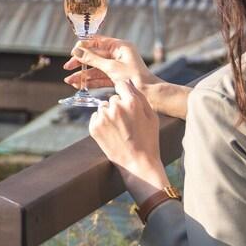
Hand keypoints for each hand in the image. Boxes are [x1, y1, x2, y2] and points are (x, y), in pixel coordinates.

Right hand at [67, 37, 188, 118]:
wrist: (151, 95)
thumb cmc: (135, 78)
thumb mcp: (111, 67)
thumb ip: (92, 59)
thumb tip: (76, 51)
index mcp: (120, 46)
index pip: (98, 41)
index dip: (84, 46)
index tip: (73, 53)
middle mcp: (118, 55)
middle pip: (95, 56)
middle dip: (80, 63)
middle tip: (67, 68)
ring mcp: (117, 67)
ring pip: (96, 69)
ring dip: (83, 75)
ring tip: (70, 81)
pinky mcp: (117, 78)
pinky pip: (100, 78)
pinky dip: (90, 82)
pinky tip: (79, 85)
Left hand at [87, 79, 166, 197]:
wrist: (138, 163)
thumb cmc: (148, 139)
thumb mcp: (152, 116)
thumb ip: (140, 96)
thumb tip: (128, 82)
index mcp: (131, 102)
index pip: (122, 85)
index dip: (125, 93)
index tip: (127, 103)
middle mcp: (115, 107)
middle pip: (113, 98)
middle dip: (118, 107)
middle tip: (127, 124)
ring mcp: (103, 117)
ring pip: (103, 107)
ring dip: (109, 115)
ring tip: (120, 130)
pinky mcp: (94, 127)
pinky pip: (96, 117)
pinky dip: (101, 123)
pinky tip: (112, 134)